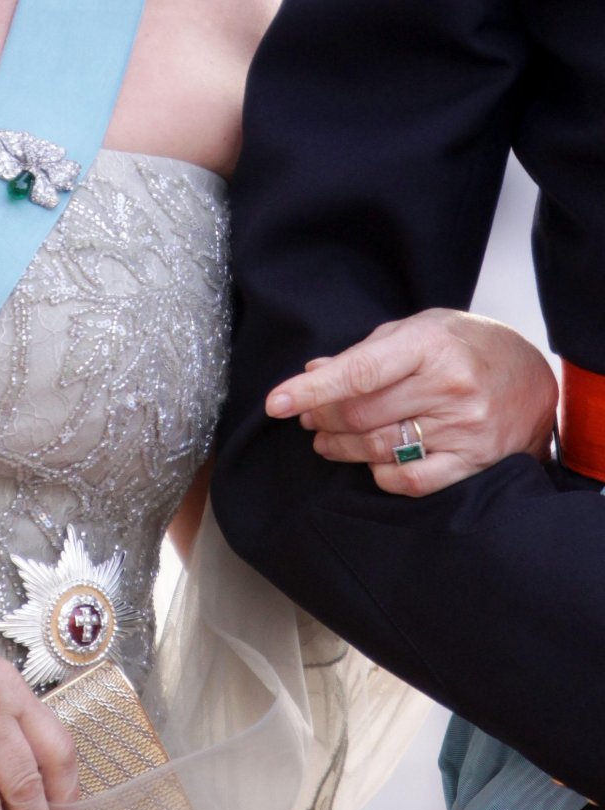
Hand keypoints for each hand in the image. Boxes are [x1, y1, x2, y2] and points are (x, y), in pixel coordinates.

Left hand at [266, 309, 557, 494]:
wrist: (532, 377)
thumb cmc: (467, 346)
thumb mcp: (418, 329)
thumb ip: (367, 352)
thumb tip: (314, 373)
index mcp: (429, 345)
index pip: (358, 371)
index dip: (312, 390)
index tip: (276, 402)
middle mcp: (448, 387)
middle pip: (362, 415)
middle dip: (322, 418)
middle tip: (308, 418)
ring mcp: (463, 428)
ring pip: (379, 448)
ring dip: (341, 448)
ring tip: (326, 440)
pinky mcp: (473, 461)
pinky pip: (411, 479)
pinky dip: (381, 475)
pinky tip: (370, 463)